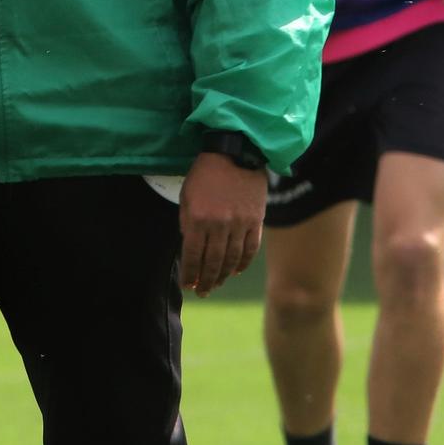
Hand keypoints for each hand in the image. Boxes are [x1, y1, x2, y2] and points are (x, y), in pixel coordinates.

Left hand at [178, 152, 266, 297]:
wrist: (236, 152)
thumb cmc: (205, 174)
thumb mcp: (187, 196)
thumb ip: (187, 223)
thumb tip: (190, 250)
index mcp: (197, 218)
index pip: (192, 255)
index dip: (189, 273)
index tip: (188, 285)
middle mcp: (219, 224)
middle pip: (212, 262)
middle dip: (206, 281)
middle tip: (203, 292)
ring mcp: (240, 224)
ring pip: (231, 259)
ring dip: (223, 276)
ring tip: (217, 284)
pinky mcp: (256, 220)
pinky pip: (250, 249)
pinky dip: (243, 263)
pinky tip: (236, 271)